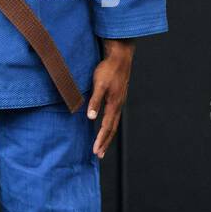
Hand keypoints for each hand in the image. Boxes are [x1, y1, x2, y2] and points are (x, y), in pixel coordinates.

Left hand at [87, 39, 134, 158]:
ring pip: (114, 123)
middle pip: (112, 128)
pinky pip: (114, 116)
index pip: (107, 127)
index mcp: (114, 104)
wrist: (120, 57)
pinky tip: (106, 127)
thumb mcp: (98, 84)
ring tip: (102, 145)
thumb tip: (91, 117)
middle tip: (99, 154)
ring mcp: (119, 101)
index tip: (96, 150)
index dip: (101, 139)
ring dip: (107, 135)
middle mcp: (118, 105)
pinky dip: (109, 125)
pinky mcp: (118, 97)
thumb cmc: (108, 69)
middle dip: (105, 142)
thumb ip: (95, 101)